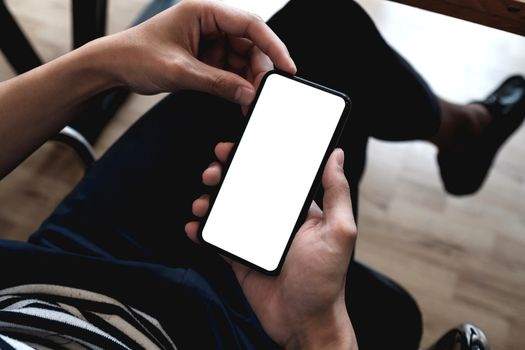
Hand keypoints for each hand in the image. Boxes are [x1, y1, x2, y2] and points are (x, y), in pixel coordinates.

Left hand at [96, 0, 295, 105]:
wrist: (113, 67)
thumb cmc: (136, 56)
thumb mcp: (180, 72)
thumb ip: (217, 83)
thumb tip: (248, 94)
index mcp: (204, 11)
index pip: (249, 24)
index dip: (273, 45)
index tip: (286, 67)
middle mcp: (210, 23)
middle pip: (251, 44)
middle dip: (259, 69)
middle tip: (262, 92)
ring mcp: (209, 41)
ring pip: (243, 59)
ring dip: (248, 80)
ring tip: (249, 100)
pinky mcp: (206, 57)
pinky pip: (230, 70)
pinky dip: (236, 85)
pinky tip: (239, 97)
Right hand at [185, 143, 358, 348]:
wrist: (303, 322)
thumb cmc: (325, 280)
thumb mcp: (338, 232)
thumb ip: (336, 193)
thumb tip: (336, 156)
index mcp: (297, 209)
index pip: (275, 175)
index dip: (256, 157)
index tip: (238, 145)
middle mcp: (275, 220)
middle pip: (246, 187)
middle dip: (226, 173)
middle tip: (214, 169)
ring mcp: (255, 239)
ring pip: (228, 210)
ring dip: (211, 199)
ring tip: (203, 199)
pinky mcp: (239, 258)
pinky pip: (217, 239)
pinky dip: (203, 231)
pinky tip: (195, 226)